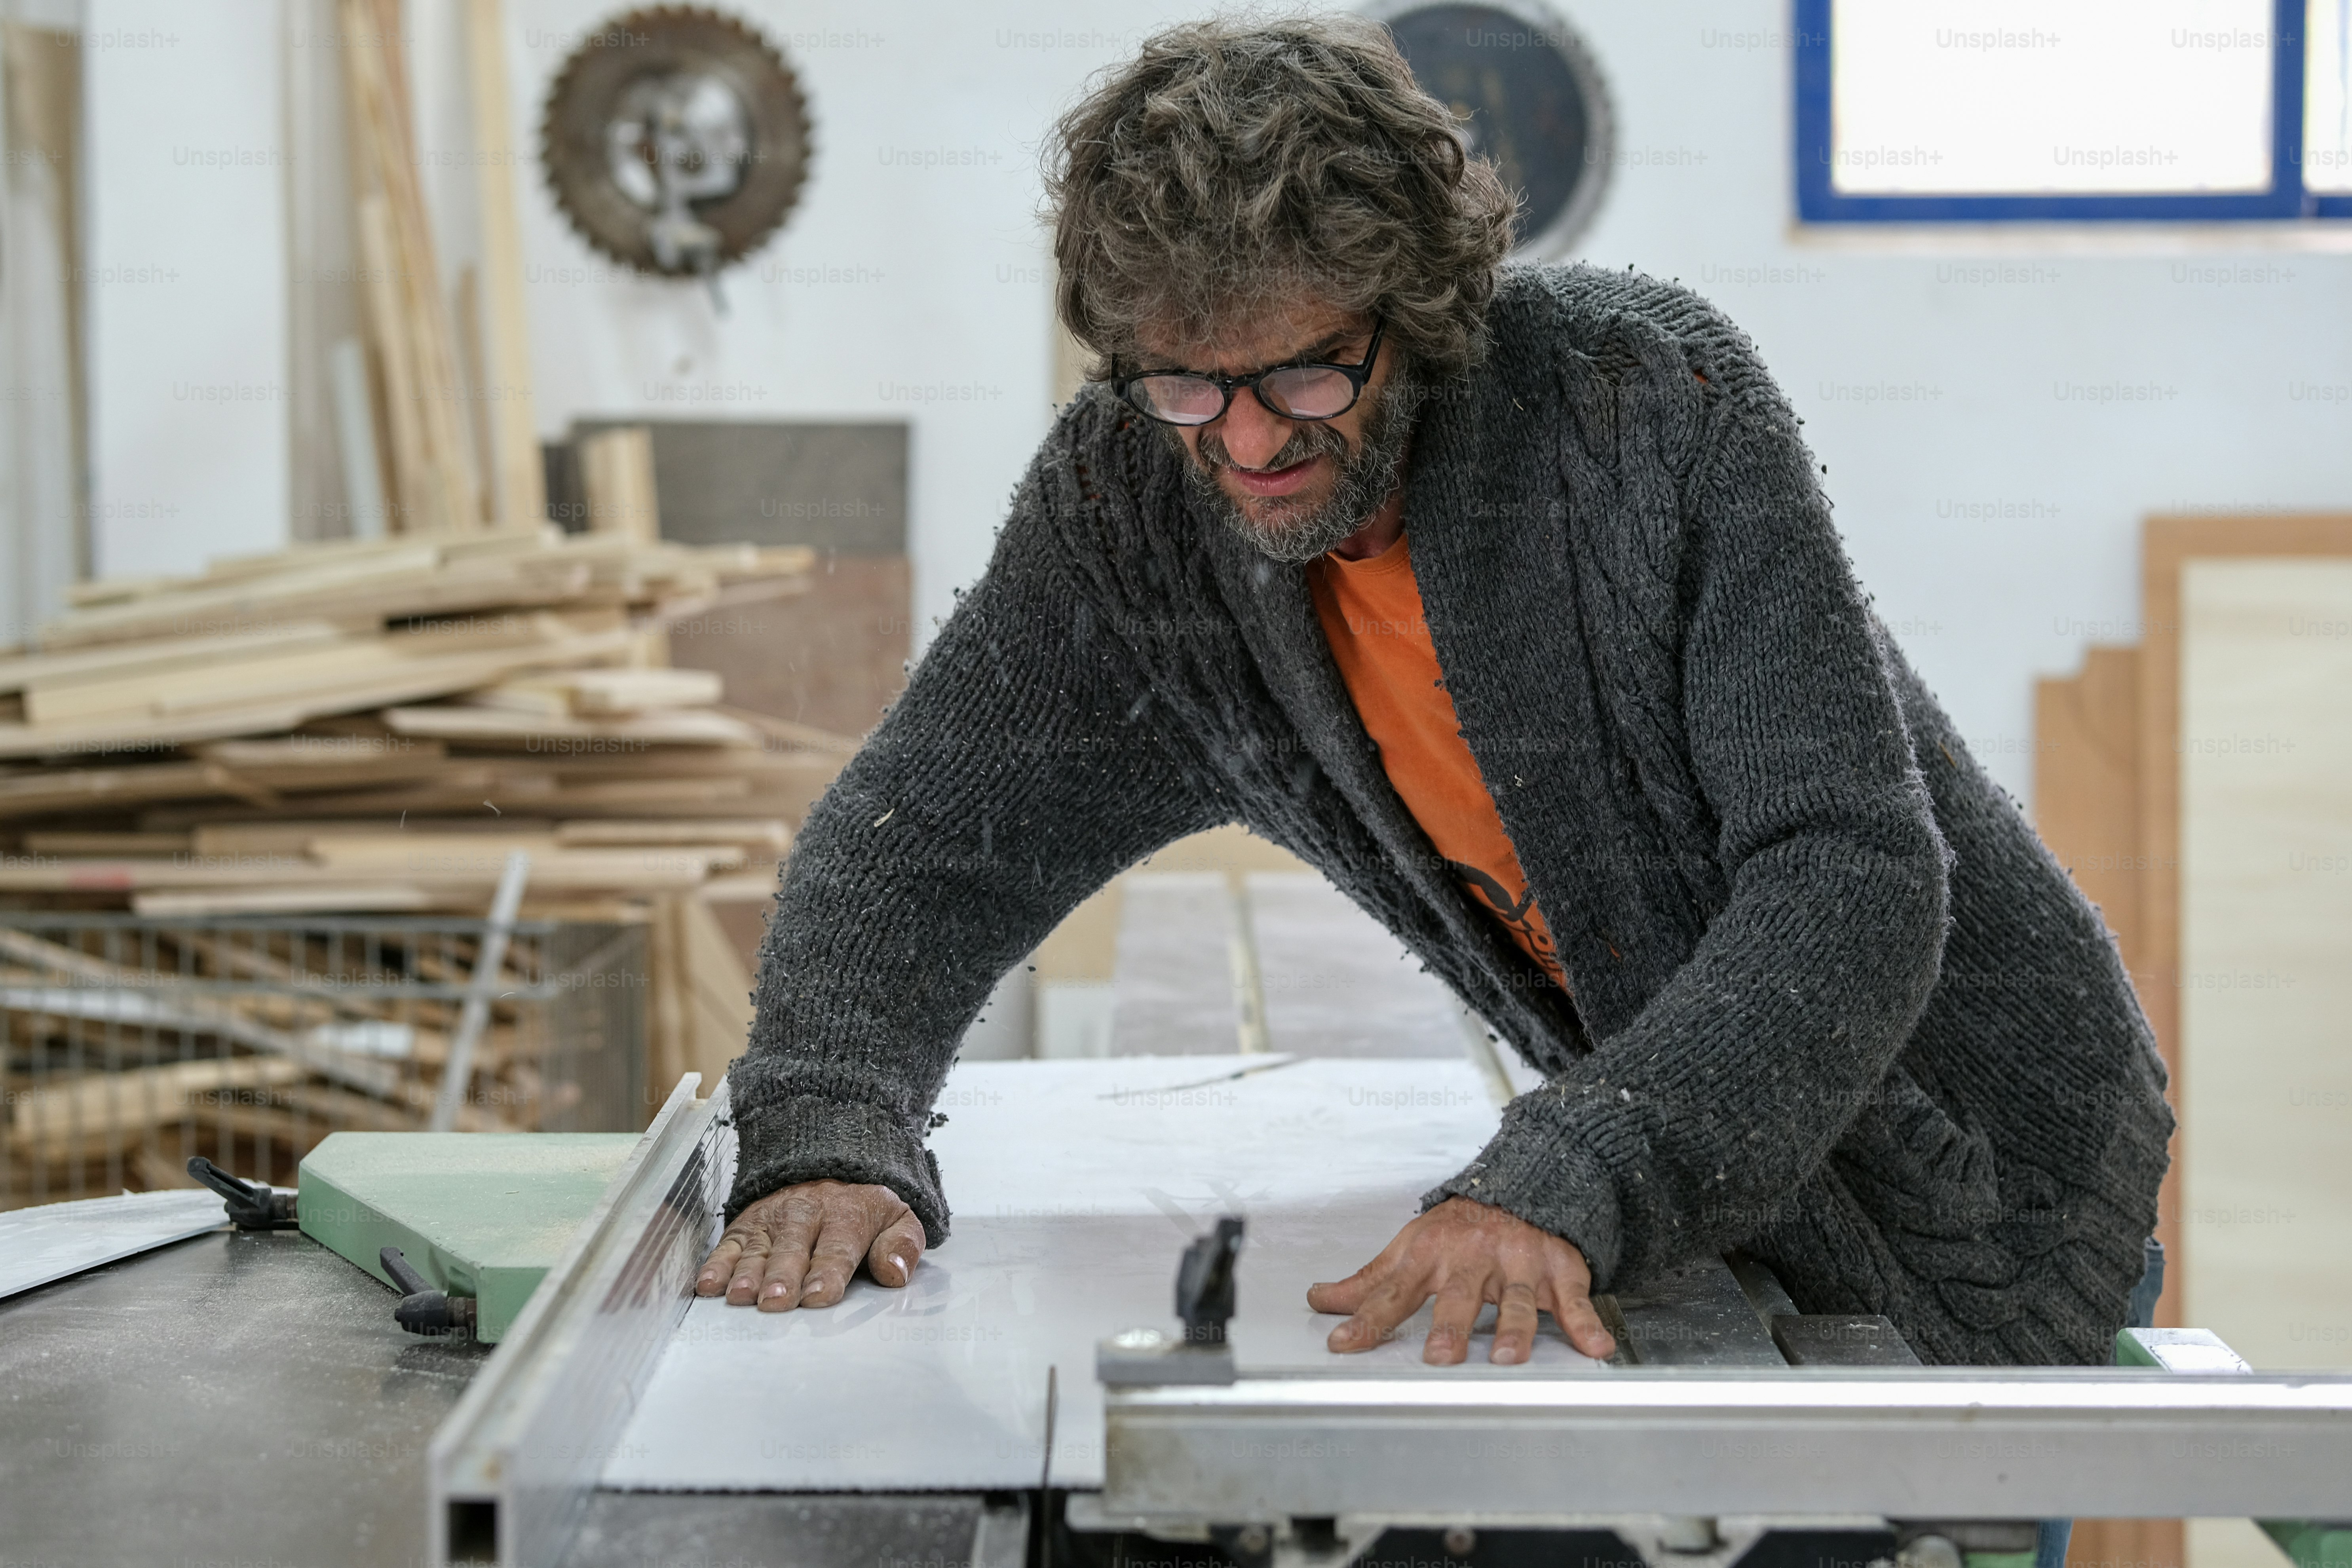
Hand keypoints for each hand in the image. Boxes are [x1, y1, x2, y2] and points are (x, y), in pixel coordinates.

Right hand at [694, 1180, 924, 1310]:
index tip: (819, 1297)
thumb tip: (895, 1273)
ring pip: (758, 1248)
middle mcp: (806, 1214)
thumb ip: (902, 1245)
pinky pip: (729, 1243)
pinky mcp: (747, 1224)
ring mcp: (773, 1219)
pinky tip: (708, 1285)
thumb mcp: (899, 1218)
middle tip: (775, 1301)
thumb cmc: (865, 1211)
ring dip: (747, 1272)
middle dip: (783, 1275)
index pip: (837, 1247)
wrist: (832, 1165)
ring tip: (740, 1295)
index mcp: (848, 1215)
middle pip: (793, 1248)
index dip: (827, 1272)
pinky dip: (716, 1264)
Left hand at [1306, 1196, 1615, 1364]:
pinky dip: (1585, 1323)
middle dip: (1450, 1326)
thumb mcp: (1411, 1248)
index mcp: (1431, 1255)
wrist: (1524, 1184)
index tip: (1345, 1345)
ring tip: (1507, 1357)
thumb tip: (1321, 1300)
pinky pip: (1574, 1299)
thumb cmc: (1462, 1227)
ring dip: (1514, 1329)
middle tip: (1440, 1357)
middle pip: (1459, 1296)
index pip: (1393, 1292)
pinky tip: (1594, 1346)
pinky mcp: (1558, 1270)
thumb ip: (1370, 1282)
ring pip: (1516, 1300)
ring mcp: (1518, 1265)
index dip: (1368, 1320)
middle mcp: (1473, 1259)